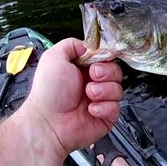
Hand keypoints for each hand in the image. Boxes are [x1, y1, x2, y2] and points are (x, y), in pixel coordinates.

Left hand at [19, 38, 122, 156]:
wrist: (48, 122)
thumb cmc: (48, 93)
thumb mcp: (54, 57)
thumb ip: (72, 44)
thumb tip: (89, 46)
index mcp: (83, 69)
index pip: (105, 58)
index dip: (104, 58)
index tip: (95, 63)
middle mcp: (93, 83)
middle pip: (116, 71)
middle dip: (106, 73)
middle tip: (92, 77)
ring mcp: (100, 100)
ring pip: (118, 89)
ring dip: (103, 91)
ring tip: (88, 95)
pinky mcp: (105, 116)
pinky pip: (116, 107)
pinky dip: (103, 107)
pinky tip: (90, 109)